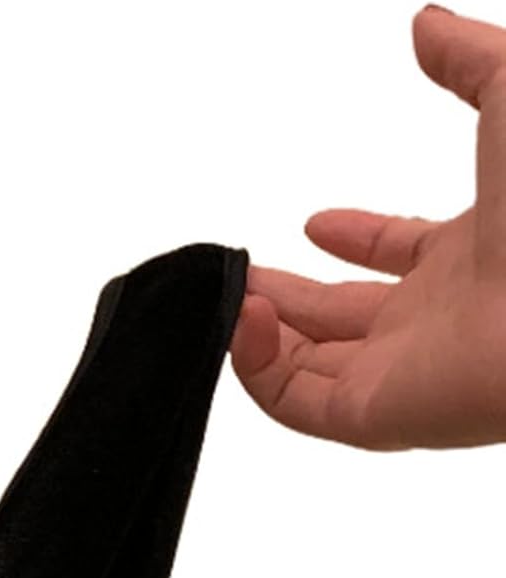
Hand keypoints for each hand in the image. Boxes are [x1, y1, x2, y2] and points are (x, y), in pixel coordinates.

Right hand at [231, 5, 505, 450]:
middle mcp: (437, 320)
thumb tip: (425, 24)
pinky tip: (244, 317)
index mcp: (474, 257)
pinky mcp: (379, 414)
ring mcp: (405, 372)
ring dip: (261, 335)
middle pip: (343, 321)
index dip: (356, 238)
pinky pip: (296, 404)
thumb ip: (470, 59)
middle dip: (290, 299)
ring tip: (228, 298)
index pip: (401, 256)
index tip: (312, 221)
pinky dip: (255, 367)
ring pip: (310, 368)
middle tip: (241, 280)